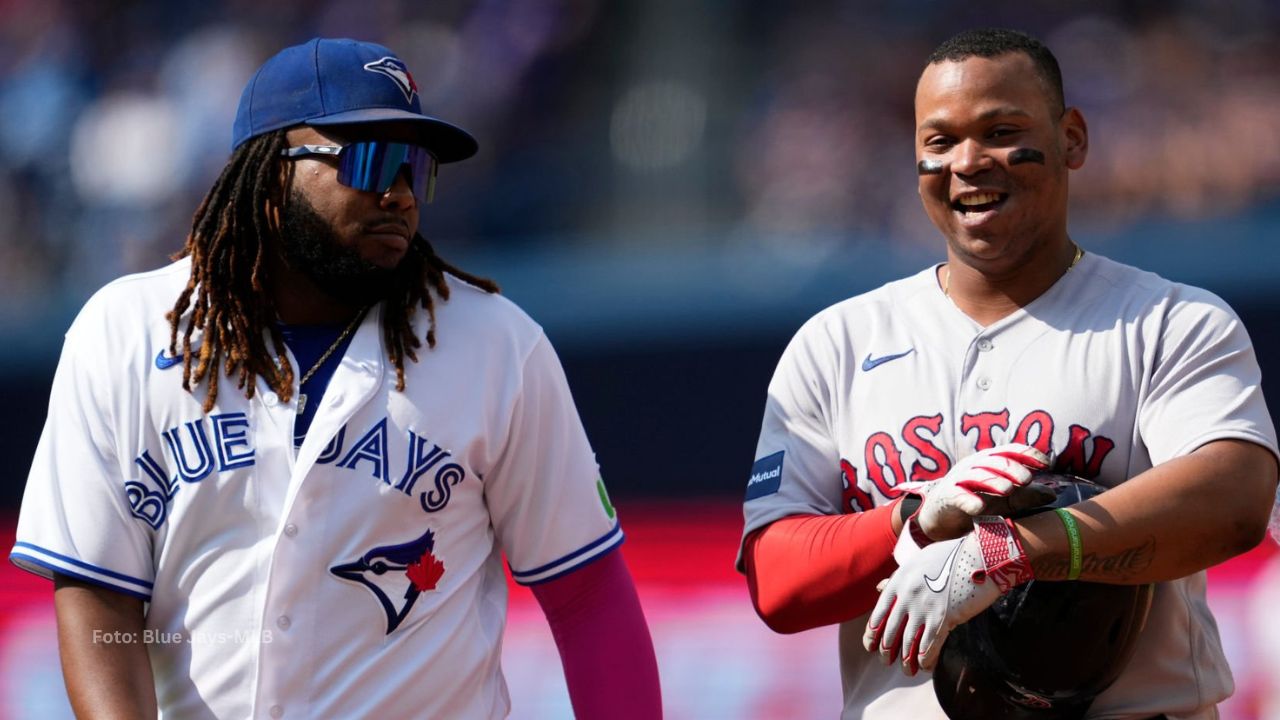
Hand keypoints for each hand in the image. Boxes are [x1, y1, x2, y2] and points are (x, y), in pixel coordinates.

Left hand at [863, 517, 1032, 675]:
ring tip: (906, 671)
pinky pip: (928, 646)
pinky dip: (924, 659)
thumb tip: (880, 587)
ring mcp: (924, 608)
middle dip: (886, 650)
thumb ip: (899, 577)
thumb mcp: (918, 560)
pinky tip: (924, 666)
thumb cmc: (952, 555)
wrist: (980, 556)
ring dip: (905, 661)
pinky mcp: (944, 619)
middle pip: (890, 631)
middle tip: (886, 661)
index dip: (872, 633)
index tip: (870, 645)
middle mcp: (907, 596)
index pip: (879, 613)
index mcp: (899, 581)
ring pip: (908, 643)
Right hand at [900, 443, 1048, 540]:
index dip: (1028, 454)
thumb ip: (1027, 495)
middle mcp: (975, 465)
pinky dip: (969, 501)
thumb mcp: (1006, 499)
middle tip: (1027, 480)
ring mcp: (959, 480)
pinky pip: (958, 496)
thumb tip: (1054, 494)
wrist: (942, 516)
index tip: (1046, 464)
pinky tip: (979, 508)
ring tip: (1008, 490)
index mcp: (990, 461)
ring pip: (977, 475)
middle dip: (1013, 468)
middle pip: (995, 461)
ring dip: (993, 481)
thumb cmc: (978, 502)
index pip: (1010, 450)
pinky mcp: (948, 497)